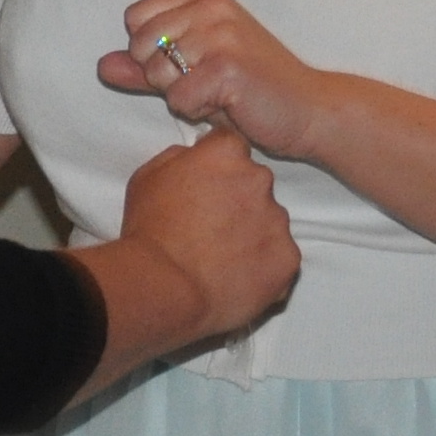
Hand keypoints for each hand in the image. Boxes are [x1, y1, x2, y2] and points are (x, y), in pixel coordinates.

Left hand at [105, 0, 337, 161]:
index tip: (189, 63)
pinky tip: (228, 105)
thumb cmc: (251, 90)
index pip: (135, 18)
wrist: (308, 109)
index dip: (150, 52)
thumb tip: (102, 65)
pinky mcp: (227, 65)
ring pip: (158, 74)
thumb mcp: (194, 70)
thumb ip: (145, 67)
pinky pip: (178, 98)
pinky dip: (198, 111)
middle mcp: (210, 5)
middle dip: (164, 77)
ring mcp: (220, 32)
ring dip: (184, 96)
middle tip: (206, 82)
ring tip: (220, 93)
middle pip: (141, 46)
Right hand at [113, 128, 301, 339]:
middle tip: (211, 229)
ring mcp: (277, 220)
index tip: (208, 186)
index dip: (219, 168)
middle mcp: (259, 179)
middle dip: (239, 201)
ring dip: (253, 234)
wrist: (163, 288)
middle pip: (255, 184)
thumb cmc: (149, 233)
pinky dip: (264, 267)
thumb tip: (196, 155)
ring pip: (270, 221)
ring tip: (222, 258)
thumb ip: (179, 157)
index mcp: (226, 155)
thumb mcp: (148, 177)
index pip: (232, 147)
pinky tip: (237, 278)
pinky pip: (280, 258)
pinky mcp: (287, 258)